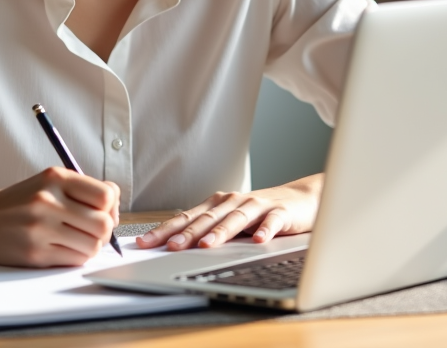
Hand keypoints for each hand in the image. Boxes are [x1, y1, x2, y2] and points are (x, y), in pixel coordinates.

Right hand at [0, 166, 119, 266]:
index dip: (111, 206)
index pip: (106, 195)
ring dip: (91, 246)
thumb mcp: (47, 182)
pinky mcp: (35, 253)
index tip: (103, 211)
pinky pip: (75, 260)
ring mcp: (40, 228)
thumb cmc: (18, 202)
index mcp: (55, 178)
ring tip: (77, 240)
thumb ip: (81, 190)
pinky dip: (76, 257)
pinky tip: (64, 248)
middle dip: (105, 230)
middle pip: (103, 223)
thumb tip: (115, 209)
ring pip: (93, 246)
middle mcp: (48, 201)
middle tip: (92, 230)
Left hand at [136, 174, 321, 250]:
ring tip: (206, 245)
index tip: (144, 243)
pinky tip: (258, 240)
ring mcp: (257, 205)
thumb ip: (209, 230)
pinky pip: (272, 221)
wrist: (302, 199)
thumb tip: (175, 246)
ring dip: (220, 232)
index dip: (165, 230)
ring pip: (236, 219)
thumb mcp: (232, 221)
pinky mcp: (281, 212)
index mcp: (218, 204)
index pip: (186, 218)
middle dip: (186, 233)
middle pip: (207, 218)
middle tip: (169, 247)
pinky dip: (265, 230)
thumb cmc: (261, 212)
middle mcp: (233, 201)